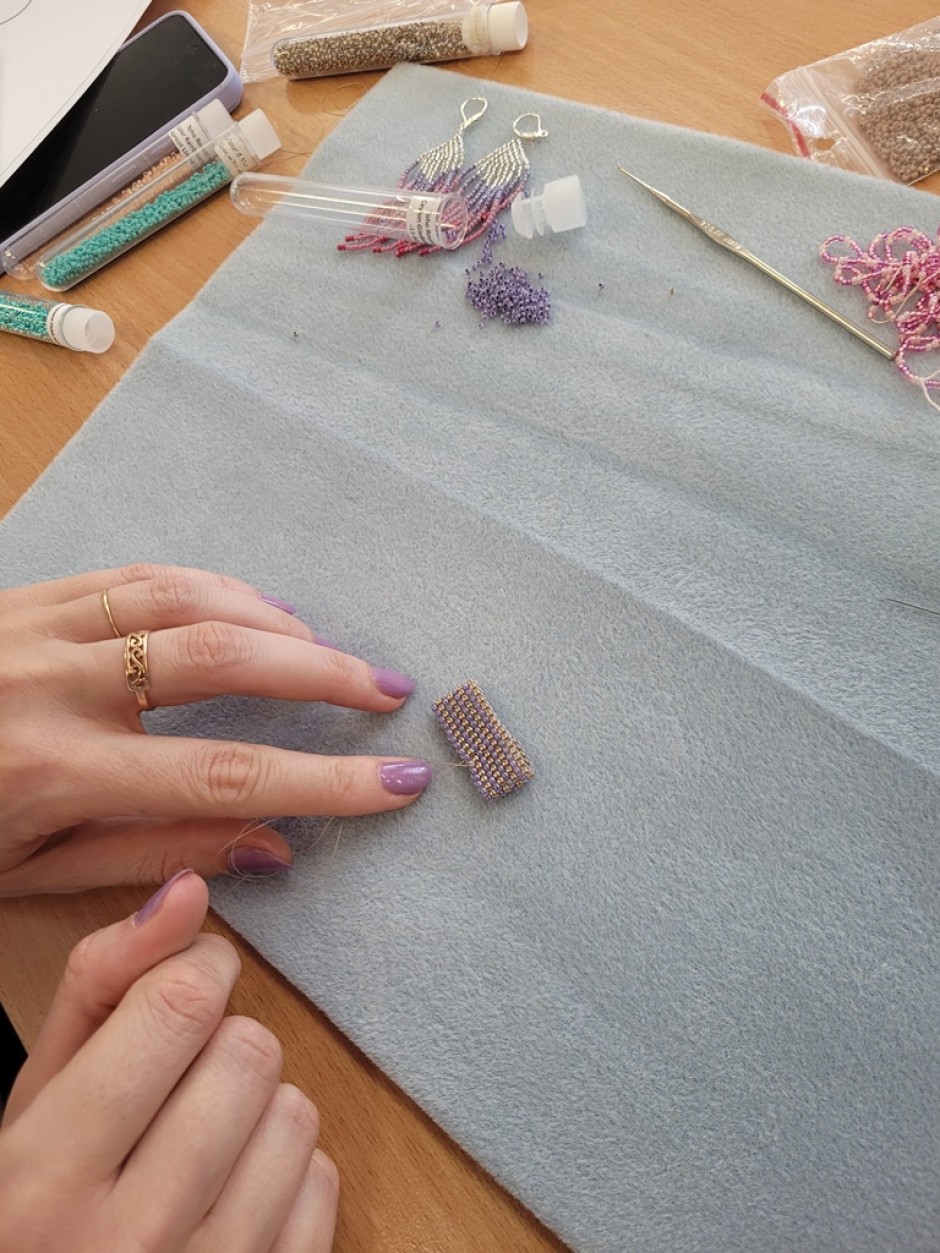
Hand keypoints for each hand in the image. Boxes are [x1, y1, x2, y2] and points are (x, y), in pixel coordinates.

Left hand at [0, 563, 430, 893]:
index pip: (223, 778)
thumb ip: (153, 857)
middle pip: (219, 661)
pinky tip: (258, 606)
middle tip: (389, 691)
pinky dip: (214, 587)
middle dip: (321, 675)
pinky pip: (139, 575)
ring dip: (274, 621)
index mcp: (55, 772)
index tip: (397, 785)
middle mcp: (54, 687)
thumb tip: (273, 850)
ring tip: (332, 652)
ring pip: (185, 600)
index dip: (324, 783)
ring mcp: (40, 628)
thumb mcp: (32, 873)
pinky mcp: (31, 594)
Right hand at [1, 870, 336, 1251]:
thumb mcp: (39, 1096)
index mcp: (45, 1177)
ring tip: (206, 1137)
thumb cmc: (41, 1205)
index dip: (199, 966)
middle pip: (248, 1052)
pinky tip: (234, 1190)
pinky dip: (291, 1172)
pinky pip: (324, 1183)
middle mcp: (124, 1242)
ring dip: (261, 1106)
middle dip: (223, 1044)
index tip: (190, 981)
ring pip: (296, 1113)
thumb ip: (103, 983)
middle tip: (181, 1081)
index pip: (180, 1004)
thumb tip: (188, 890)